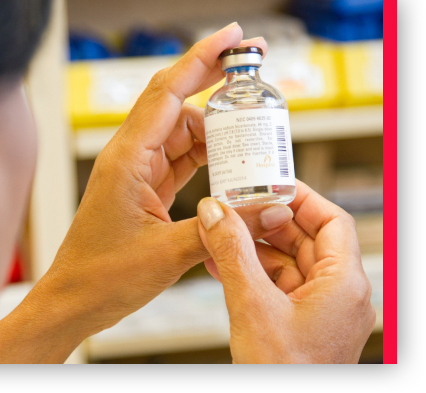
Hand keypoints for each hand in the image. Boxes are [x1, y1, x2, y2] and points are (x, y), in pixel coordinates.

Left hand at [26, 25, 279, 337]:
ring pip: (181, 132)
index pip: (169, 94)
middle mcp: (130, 156)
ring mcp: (137, 171)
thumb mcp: (168, 254)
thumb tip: (267, 210)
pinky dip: (204, 154)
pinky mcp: (144, 188)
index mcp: (128, 159)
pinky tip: (227, 156)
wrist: (76, 300)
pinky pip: (179, 158)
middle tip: (248, 65)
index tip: (231, 37)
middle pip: (176, 103)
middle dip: (211, 80)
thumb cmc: (104, 277)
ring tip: (248, 128)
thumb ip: (220, 229)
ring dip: (213, 127)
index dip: (201, 60)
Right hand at [197, 180, 375, 363]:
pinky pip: (277, 283)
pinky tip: (221, 262)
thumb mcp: (252, 306)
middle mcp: (338, 293)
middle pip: (305, 238)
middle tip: (235, 208)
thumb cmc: (284, 376)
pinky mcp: (299, 320)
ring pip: (287, 261)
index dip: (300, 198)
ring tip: (220, 234)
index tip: (269, 185)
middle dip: (267, 222)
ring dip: (253, 247)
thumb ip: (232, 253)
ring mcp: (318, 308)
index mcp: (344, 284)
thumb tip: (214, 213)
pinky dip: (251, 270)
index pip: (330, 221)